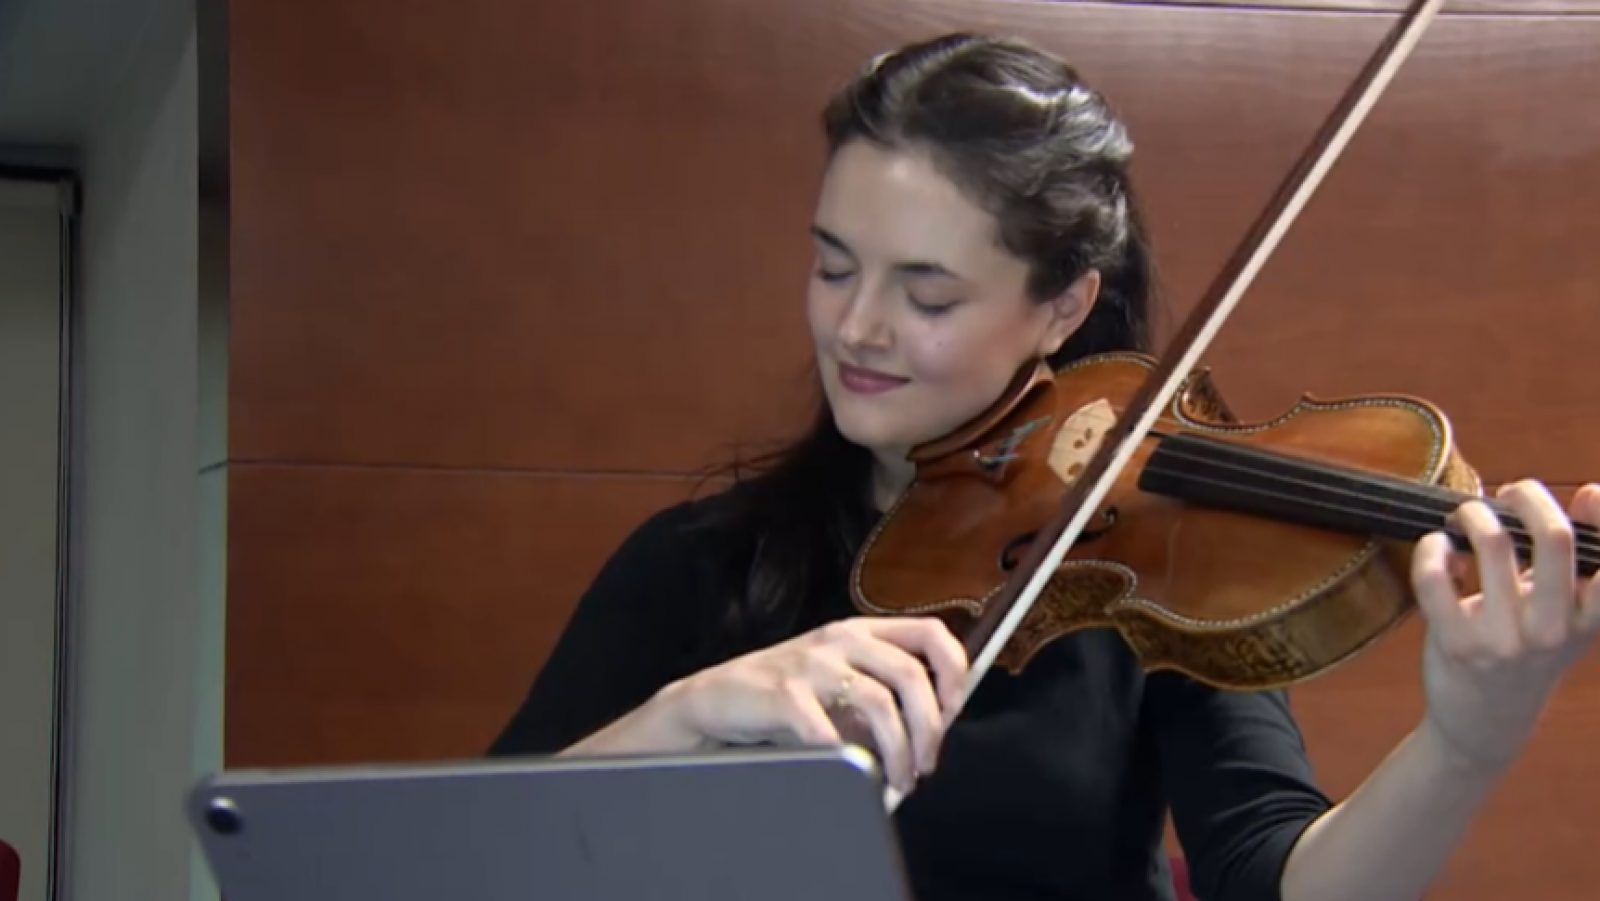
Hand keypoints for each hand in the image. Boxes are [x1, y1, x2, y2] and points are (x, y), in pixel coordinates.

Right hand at [656, 617, 968, 793]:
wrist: (715, 700)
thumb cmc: (782, 697)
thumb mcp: (837, 681)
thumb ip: (880, 691)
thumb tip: (933, 726)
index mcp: (860, 632)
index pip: (930, 633)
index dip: (954, 670)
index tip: (954, 710)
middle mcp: (841, 640)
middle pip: (911, 674)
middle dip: (929, 727)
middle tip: (925, 764)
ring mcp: (812, 665)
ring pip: (880, 703)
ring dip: (898, 751)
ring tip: (897, 780)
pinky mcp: (784, 694)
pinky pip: (829, 729)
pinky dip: (845, 756)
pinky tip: (848, 772)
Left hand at [1412, 480, 1599, 771]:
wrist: (1485, 722)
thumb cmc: (1527, 654)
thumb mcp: (1566, 614)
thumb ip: (1578, 560)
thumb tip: (1590, 492)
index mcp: (1588, 618)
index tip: (1587, 494)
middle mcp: (1553, 629)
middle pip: (1554, 538)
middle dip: (1530, 496)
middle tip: (1512, 492)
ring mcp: (1504, 638)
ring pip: (1492, 545)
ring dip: (1473, 514)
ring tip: (1467, 515)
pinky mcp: (1456, 642)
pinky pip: (1435, 576)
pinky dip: (1432, 547)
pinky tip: (1438, 546)